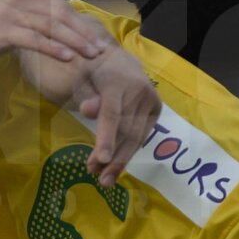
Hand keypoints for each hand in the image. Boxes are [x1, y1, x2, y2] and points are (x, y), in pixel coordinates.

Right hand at [0, 0, 105, 64]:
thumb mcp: (5, 20)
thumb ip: (26, 22)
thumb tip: (50, 34)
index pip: (59, 7)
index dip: (79, 22)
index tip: (95, 37)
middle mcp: (19, 1)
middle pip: (60, 16)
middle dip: (83, 32)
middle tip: (100, 49)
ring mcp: (11, 15)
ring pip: (52, 27)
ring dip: (75, 41)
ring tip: (92, 55)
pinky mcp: (4, 31)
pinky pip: (35, 40)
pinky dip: (54, 48)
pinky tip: (68, 57)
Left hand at [73, 43, 161, 187]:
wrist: (120, 59)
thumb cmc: (93, 71)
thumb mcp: (81, 79)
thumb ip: (84, 95)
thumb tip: (88, 111)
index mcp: (116, 81)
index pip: (111, 114)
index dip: (106, 138)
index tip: (101, 160)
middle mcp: (138, 90)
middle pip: (126, 131)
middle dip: (113, 158)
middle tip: (99, 180)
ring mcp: (151, 99)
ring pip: (136, 137)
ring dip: (121, 160)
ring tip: (105, 178)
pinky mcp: (157, 107)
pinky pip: (143, 135)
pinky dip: (130, 151)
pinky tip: (117, 164)